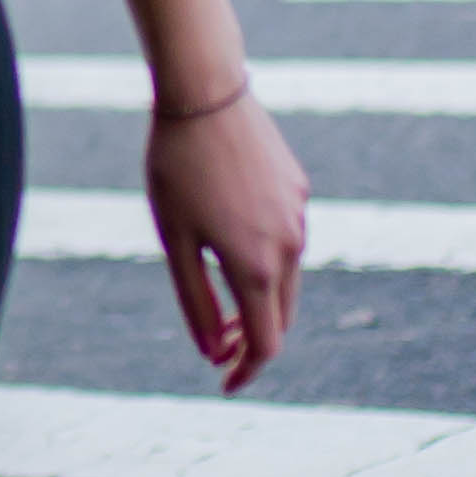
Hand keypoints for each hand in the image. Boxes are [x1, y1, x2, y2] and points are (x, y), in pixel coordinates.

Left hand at [146, 81, 307, 391]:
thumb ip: (196, 303)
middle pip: (281, 316)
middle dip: (253, 339)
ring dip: (259, 298)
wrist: (205, 94)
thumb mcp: (176, 243)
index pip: (266, 343)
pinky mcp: (299, 189)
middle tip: (217, 347)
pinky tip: (230, 238)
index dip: (246, 370)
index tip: (224, 382)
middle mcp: (290, 247)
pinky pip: (287, 238)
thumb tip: (213, 351)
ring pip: (287, 278)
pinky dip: (266, 258)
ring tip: (221, 297)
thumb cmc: (176, 169)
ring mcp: (300, 216)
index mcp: (257, 267)